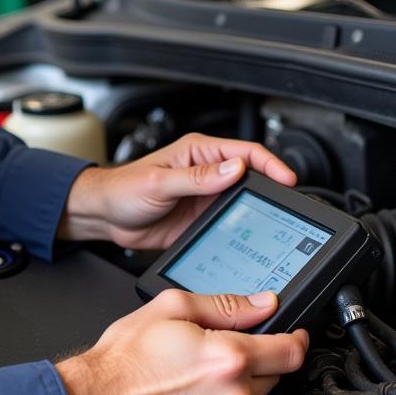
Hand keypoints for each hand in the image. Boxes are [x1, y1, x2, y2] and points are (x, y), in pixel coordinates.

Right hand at [55, 289, 308, 394]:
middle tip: (216, 352)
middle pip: (273, 375)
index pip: (290, 351)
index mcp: (229, 357)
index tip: (294, 335)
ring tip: (194, 377)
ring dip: (236, 388)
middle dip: (255, 360)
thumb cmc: (126, 359)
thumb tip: (263, 304)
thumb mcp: (171, 308)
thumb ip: (225, 305)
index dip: (296, 338)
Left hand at [59, 133, 296, 249]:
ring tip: (277, 228)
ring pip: (245, 202)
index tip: (287, 180)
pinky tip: (252, 242)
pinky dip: (244, 230)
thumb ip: (197, 177)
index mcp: (199, 152)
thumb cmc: (124, 189)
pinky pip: (231, 223)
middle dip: (272, 189)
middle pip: (252, 178)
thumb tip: (234, 168)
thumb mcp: (160, 182)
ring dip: (259, 212)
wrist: (106, 216)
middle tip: (289, 208)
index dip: (270, 164)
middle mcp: (207, 172)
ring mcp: (206, 197)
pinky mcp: (202, 220)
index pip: (246, 152)